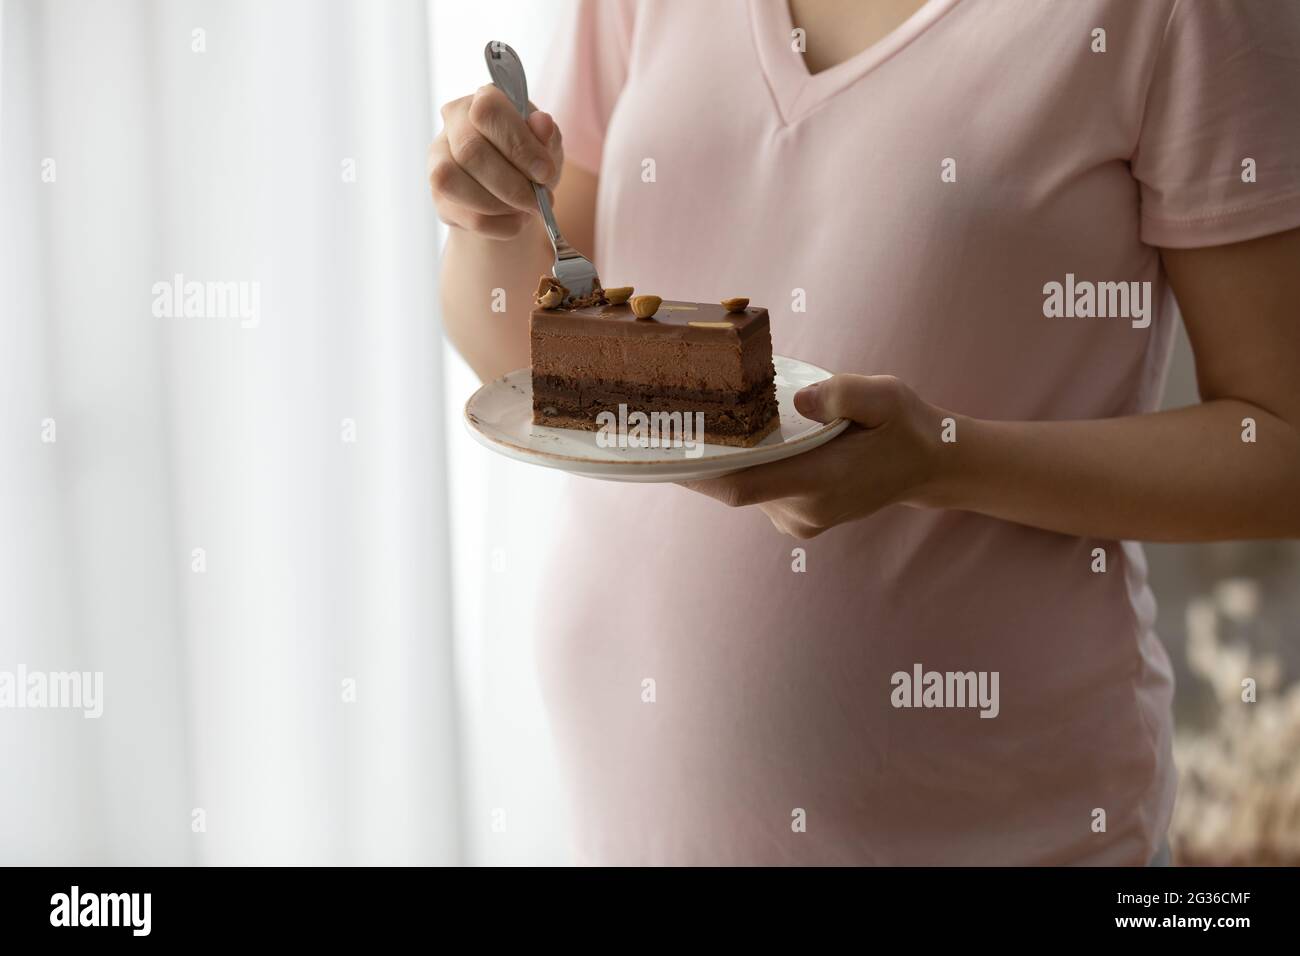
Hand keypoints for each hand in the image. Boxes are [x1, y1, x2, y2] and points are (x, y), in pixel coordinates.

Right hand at [428, 86, 562, 239]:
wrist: (516, 193)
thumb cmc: (530, 159)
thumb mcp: (547, 145)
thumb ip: (546, 135)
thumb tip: (542, 123)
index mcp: (483, 100)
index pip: (488, 112)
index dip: (518, 145)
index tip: (544, 173)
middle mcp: (453, 123)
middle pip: (469, 152)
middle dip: (511, 185)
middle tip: (538, 202)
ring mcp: (438, 158)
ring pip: (452, 182)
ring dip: (498, 205)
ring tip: (526, 210)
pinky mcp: (439, 195)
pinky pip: (463, 214)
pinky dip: (497, 225)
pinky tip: (515, 221)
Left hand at [680, 375, 945, 537]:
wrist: (928, 467)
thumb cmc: (905, 427)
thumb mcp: (886, 396)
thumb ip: (842, 396)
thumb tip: (797, 402)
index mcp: (822, 480)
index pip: (742, 486)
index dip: (695, 474)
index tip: (659, 454)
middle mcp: (804, 509)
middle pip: (735, 486)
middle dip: (700, 458)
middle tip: (662, 422)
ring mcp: (799, 520)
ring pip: (746, 488)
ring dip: (726, 461)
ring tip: (698, 423)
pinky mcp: (796, 519)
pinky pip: (758, 491)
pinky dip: (746, 468)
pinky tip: (739, 440)